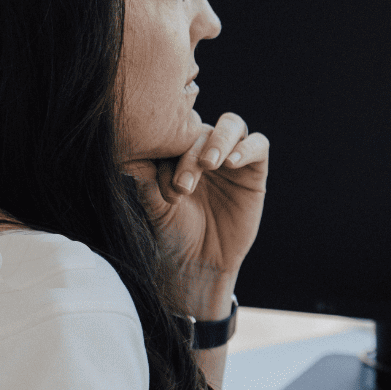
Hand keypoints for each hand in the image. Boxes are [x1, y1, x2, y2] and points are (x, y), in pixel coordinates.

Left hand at [125, 110, 268, 317]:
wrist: (199, 263)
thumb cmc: (173, 233)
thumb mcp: (154, 205)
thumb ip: (146, 179)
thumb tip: (132, 155)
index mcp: (179, 151)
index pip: (176, 129)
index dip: (168, 144)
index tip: (158, 177)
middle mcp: (205, 150)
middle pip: (202, 127)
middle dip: (190, 153)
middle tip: (183, 185)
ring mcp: (231, 159)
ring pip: (232, 125)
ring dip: (219, 140)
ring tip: (208, 164)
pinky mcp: (254, 172)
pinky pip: (258, 145)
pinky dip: (245, 149)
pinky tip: (230, 164)